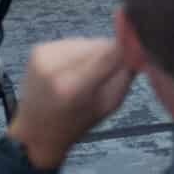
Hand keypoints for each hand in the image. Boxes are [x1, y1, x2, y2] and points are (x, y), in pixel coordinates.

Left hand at [9, 36, 136, 169]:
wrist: (35, 130)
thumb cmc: (77, 122)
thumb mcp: (109, 105)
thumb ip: (125, 75)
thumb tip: (138, 47)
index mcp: (74, 87)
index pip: (110, 53)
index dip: (127, 48)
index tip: (138, 50)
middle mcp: (54, 67)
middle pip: (99, 45)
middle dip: (109, 54)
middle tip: (107, 73)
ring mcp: (44, 56)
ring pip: (86, 42)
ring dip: (93, 53)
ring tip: (87, 74)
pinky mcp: (38, 49)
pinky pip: (72, 42)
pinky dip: (78, 53)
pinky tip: (71, 70)